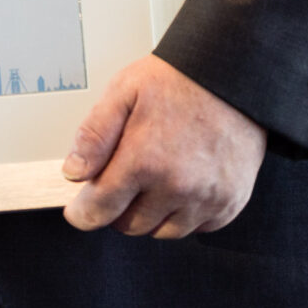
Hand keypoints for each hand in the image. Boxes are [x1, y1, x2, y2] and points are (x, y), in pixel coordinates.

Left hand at [60, 54, 267, 237]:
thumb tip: (74, 173)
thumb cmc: (179, 80)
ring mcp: (207, 198)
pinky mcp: (230, 203)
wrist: (233, 75)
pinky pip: (197, 228)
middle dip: (118, 209)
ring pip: (163, 232)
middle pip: (130, 225)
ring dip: (152, 214)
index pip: (99, 211)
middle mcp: (177, 186)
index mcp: (144, 160)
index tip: (80, 211)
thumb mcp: (123, 92)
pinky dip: (185, 214)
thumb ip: (94, 135)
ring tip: (155, 179)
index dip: (83, 213)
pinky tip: (183, 184)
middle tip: (122, 181)